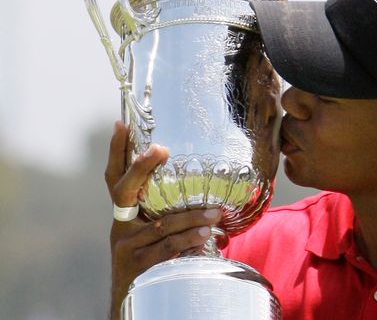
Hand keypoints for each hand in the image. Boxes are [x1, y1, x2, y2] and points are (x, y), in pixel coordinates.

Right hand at [105, 122, 221, 318]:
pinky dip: (188, 241)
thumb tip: (211, 193)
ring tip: (214, 213)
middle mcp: (119, 227)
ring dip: (190, 217)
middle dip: (141, 167)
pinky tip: (206, 236)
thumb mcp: (154, 236)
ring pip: (160, 225)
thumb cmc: (153, 263)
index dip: (117, 151)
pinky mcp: (137, 267)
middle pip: (125, 190)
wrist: (135, 304)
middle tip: (159, 149)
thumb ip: (171, 215)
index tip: (122, 123)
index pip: (115, 178)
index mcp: (124, 215)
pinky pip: (166, 249)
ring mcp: (126, 247)